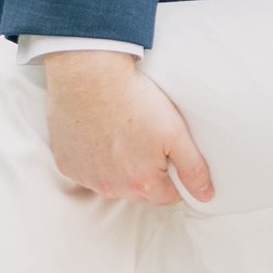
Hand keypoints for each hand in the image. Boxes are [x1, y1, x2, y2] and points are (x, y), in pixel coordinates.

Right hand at [40, 50, 213, 203]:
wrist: (90, 76)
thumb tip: (206, 195)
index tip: (166, 150)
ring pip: (111, 182)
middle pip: (139, 191)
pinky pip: (86, 171)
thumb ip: (193, 168)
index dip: (172, 174)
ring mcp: (87, 177)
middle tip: (144, 137)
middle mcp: (112, 187)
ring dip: (118, 167)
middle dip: (145, 171)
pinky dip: (93, 159)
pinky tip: (98, 134)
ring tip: (121, 133)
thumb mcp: (176, 132)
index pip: (168, 196)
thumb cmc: (135, 100)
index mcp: (142, 183)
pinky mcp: (67, 164)